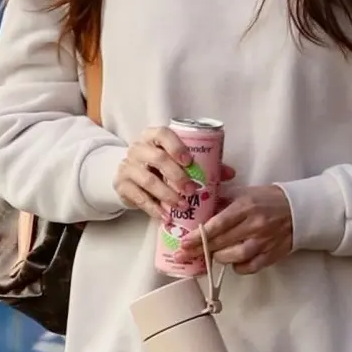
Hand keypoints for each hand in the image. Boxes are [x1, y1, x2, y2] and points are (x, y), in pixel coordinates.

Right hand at [115, 126, 234, 219]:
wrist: (131, 176)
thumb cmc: (161, 166)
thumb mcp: (178, 161)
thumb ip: (203, 164)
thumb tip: (230, 173)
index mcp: (153, 136)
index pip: (163, 134)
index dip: (176, 147)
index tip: (189, 161)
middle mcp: (138, 148)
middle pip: (157, 158)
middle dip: (176, 176)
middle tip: (192, 190)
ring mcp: (128, 166)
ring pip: (147, 180)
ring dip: (167, 195)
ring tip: (183, 206)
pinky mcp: (122, 185)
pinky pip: (138, 198)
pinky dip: (154, 208)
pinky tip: (166, 216)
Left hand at [176, 185, 292, 274]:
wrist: (299, 209)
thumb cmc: (269, 199)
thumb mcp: (245, 192)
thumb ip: (223, 200)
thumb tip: (200, 207)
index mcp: (245, 206)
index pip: (217, 224)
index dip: (198, 236)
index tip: (183, 243)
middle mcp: (254, 225)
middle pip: (222, 242)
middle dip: (200, 250)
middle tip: (184, 255)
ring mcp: (263, 241)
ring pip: (235, 257)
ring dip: (219, 258)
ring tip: (211, 254)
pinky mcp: (272, 254)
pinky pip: (250, 267)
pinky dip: (239, 267)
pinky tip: (233, 261)